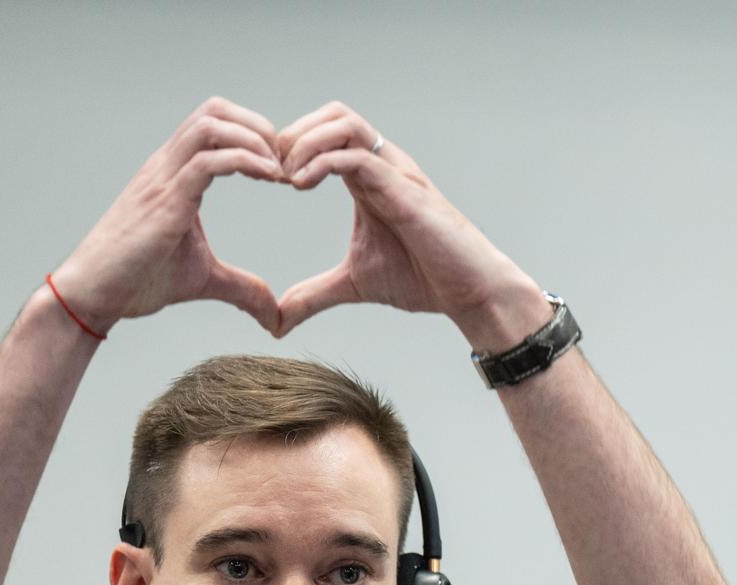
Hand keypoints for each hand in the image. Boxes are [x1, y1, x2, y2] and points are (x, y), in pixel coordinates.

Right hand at [49, 98, 283, 334]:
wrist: (93, 294)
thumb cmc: (138, 279)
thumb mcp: (204, 281)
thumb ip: (242, 288)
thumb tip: (273, 314)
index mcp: (174, 173)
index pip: (214, 123)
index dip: (254, 135)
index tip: (281, 169)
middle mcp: (167, 166)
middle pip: (214, 110)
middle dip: (259, 127)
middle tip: (285, 164)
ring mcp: (163, 180)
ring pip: (210, 125)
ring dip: (254, 140)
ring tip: (278, 171)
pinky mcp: (165, 202)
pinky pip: (206, 162)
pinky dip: (245, 161)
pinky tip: (268, 179)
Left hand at [272, 103, 549, 346]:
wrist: (469, 292)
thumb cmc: (424, 280)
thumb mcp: (353, 286)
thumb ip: (314, 295)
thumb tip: (279, 319)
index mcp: (369, 178)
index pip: (324, 133)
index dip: (289, 148)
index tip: (267, 180)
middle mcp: (383, 165)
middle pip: (331, 114)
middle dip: (293, 135)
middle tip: (272, 172)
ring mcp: (394, 172)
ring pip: (342, 122)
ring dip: (304, 141)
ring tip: (287, 176)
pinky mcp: (403, 188)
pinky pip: (356, 155)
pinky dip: (321, 161)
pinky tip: (301, 186)